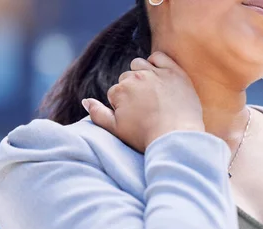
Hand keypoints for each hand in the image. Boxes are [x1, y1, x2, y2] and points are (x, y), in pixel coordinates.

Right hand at [82, 51, 205, 153]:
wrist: (176, 137)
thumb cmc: (146, 137)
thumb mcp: (116, 129)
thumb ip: (97, 114)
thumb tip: (85, 101)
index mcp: (120, 90)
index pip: (115, 93)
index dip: (122, 106)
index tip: (134, 118)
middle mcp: (136, 77)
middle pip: (127, 78)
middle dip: (132, 91)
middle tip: (144, 108)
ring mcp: (156, 73)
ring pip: (140, 65)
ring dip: (141, 74)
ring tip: (151, 94)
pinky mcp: (174, 72)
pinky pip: (160, 57)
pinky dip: (156, 62)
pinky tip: (159, 75)